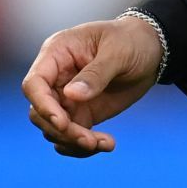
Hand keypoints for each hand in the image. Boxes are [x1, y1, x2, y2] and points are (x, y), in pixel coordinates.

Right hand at [20, 15, 160, 157]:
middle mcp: (56, 78)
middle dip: (62, 131)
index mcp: (57, 53)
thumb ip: (96, 73)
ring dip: (74, 142)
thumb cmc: (132, 40)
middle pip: (40, 113)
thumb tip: (70, 95)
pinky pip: (70, 137)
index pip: (34, 83)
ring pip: (53, 129)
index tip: (63, 123)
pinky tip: (105, 145)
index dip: (42, 105)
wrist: (152, 50)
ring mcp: (66, 98)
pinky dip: (82, 147)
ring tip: (105, 143)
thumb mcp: (118, 51)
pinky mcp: (80, 113)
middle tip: (90, 141)